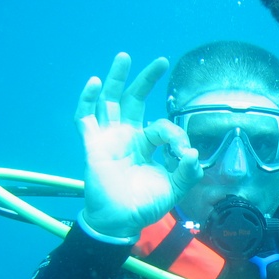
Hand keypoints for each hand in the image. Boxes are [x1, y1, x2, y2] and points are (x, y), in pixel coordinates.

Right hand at [74, 53, 201, 238]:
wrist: (120, 222)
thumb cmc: (144, 205)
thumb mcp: (174, 189)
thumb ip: (187, 173)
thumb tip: (194, 153)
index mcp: (146, 145)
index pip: (162, 127)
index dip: (176, 135)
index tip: (185, 154)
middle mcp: (127, 136)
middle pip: (134, 100)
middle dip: (146, 80)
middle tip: (160, 62)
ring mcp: (108, 138)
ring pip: (109, 101)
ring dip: (117, 79)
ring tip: (124, 57)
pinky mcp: (92, 145)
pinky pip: (85, 118)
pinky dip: (87, 99)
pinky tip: (95, 82)